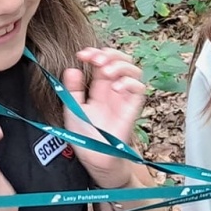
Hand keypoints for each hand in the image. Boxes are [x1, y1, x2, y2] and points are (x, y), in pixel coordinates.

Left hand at [62, 47, 147, 189]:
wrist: (95, 156)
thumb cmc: (85, 135)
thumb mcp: (73, 108)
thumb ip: (72, 89)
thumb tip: (72, 69)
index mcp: (100, 87)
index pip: (103, 62)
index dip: (96, 53)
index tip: (82, 55)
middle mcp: (114, 89)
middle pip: (122, 60)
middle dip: (111, 54)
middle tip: (97, 59)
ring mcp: (125, 97)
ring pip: (134, 70)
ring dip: (121, 65)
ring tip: (106, 72)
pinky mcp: (133, 107)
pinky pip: (139, 88)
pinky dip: (129, 82)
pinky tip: (116, 88)